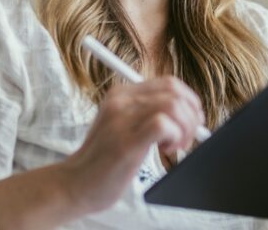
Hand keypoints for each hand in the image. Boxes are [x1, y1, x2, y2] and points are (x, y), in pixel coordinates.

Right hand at [59, 76, 204, 213]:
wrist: (75, 184)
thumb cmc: (104, 160)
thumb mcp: (124, 126)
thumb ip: (148, 114)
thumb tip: (189, 114)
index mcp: (122, 94)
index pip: (170, 83)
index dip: (189, 102)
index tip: (191, 122)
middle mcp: (121, 100)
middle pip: (175, 92)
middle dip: (191, 116)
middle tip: (185, 139)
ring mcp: (121, 119)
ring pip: (173, 105)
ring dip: (185, 128)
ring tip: (174, 147)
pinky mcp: (125, 141)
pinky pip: (164, 124)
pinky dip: (175, 137)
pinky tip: (165, 150)